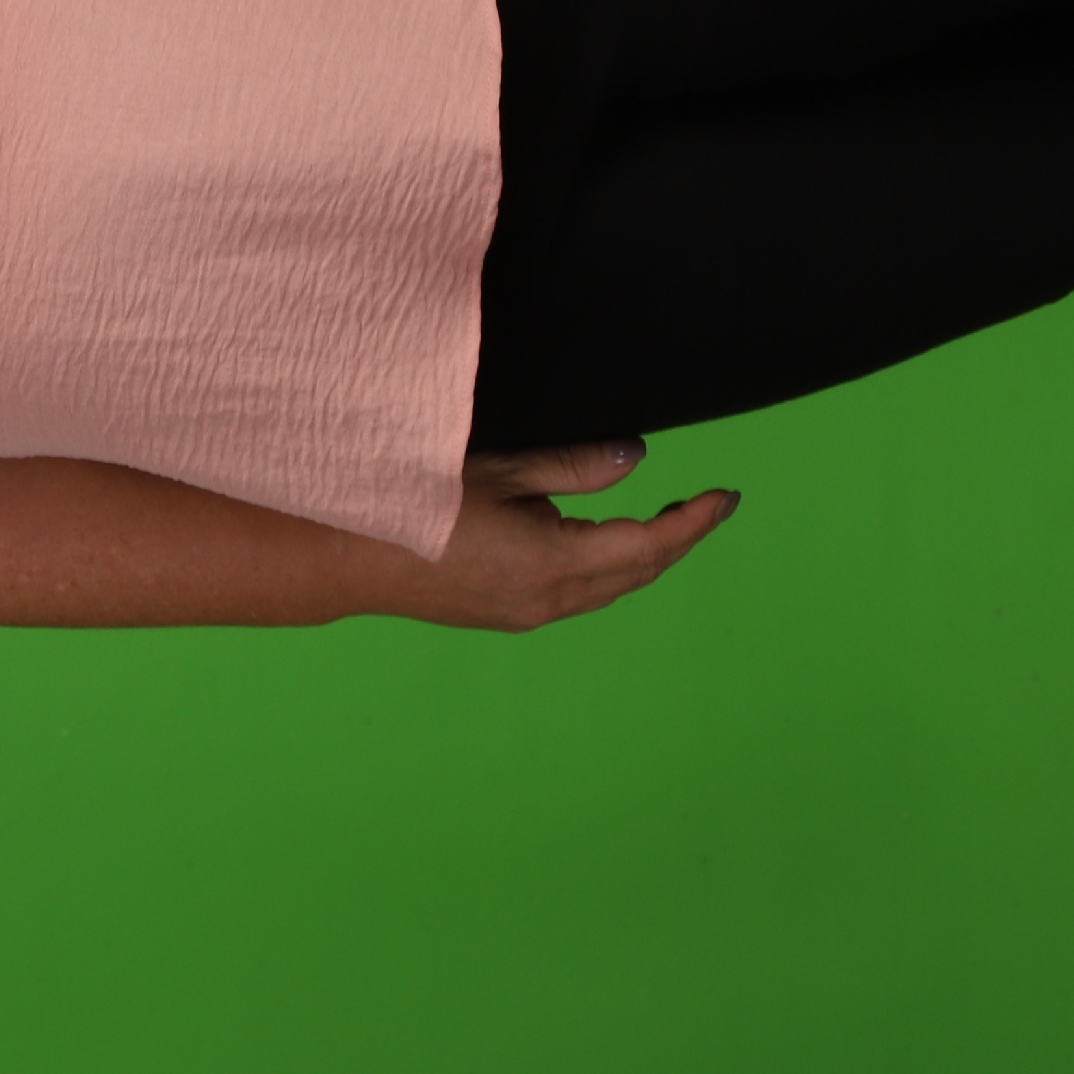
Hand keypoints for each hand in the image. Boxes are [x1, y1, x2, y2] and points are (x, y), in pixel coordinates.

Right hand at [389, 441, 741, 630]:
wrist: (346, 558)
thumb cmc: (412, 502)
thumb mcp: (497, 469)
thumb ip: (572, 464)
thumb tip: (634, 458)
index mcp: (551, 563)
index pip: (647, 545)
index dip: (693, 522)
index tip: (726, 497)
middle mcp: (548, 600)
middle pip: (637, 574)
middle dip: (676, 539)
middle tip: (706, 504)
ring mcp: (527, 614)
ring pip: (610, 589)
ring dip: (642, 556)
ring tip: (666, 520)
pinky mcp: (507, 615)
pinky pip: (580, 594)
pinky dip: (608, 568)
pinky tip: (602, 541)